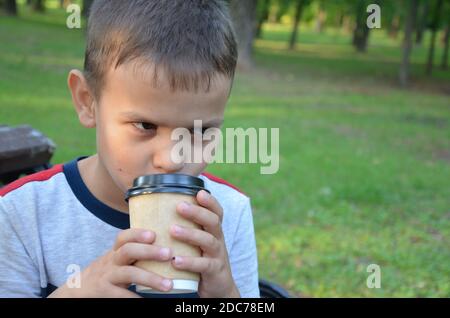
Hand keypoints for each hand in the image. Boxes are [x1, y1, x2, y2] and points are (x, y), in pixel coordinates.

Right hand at [49, 228, 173, 297]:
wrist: (76, 292)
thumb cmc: (105, 274)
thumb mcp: (114, 260)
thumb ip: (132, 254)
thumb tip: (163, 247)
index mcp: (115, 252)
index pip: (124, 237)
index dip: (138, 233)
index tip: (154, 234)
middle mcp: (111, 261)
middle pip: (128, 251)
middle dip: (149, 251)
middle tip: (169, 253)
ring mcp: (107, 277)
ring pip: (129, 273)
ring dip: (151, 278)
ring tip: (169, 285)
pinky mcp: (104, 292)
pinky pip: (122, 295)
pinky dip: (135, 298)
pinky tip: (149, 301)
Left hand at [170, 190, 239, 297]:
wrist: (218, 287)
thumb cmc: (201, 260)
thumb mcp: (198, 243)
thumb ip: (186, 229)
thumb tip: (155, 214)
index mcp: (213, 231)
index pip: (216, 212)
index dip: (210, 201)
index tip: (199, 192)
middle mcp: (218, 240)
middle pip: (213, 221)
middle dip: (197, 212)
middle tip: (180, 206)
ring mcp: (218, 255)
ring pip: (208, 241)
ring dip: (190, 234)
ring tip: (172, 230)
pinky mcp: (214, 271)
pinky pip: (203, 265)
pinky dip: (190, 262)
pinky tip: (175, 261)